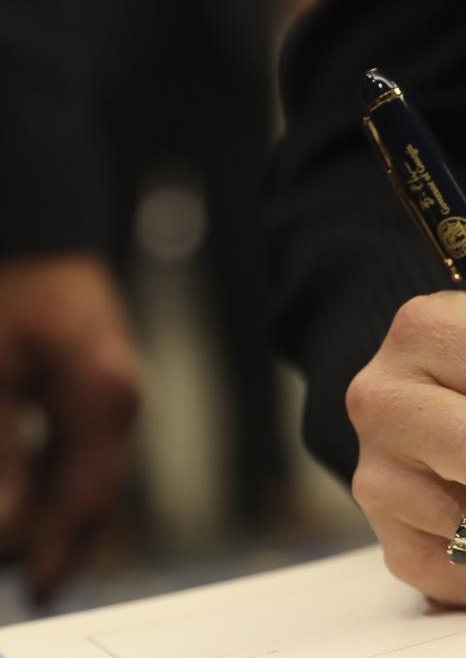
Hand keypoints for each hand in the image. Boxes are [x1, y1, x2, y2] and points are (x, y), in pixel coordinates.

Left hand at [0, 256, 138, 604]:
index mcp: (106, 399)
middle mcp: (118, 398)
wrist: (28, 209)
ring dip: (49, 505)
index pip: (82, 498)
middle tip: (32, 578)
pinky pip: (74, 440)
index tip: (39, 591)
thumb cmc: (13, 280)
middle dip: (54, 535)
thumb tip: (8, 525)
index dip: (55, 551)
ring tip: (25, 543)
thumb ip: (0, 450)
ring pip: (82, 468)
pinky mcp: (90, 372)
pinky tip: (29, 487)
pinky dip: (49, 471)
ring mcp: (109, 385)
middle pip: (90, 490)